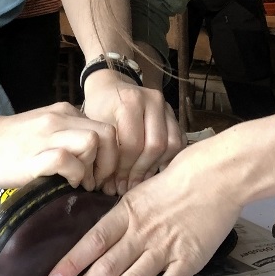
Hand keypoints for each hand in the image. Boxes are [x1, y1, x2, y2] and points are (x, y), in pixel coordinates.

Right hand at [0, 103, 118, 190]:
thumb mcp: (44, 131)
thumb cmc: (8, 142)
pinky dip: (74, 175)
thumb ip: (68, 136)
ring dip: (93, 168)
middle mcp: (60, 119)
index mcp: (65, 113)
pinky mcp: (34, 156)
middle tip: (96, 181)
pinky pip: (67, 160)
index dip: (111, 154)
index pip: (107, 128)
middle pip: (108, 134)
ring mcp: (47, 136)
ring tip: (80, 183)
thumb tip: (94, 160)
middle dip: (109, 162)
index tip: (101, 173)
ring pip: (92, 142)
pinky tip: (65, 184)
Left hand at [45, 149, 241, 275]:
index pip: (93, 241)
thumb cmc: (184, 174)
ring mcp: (165, 247)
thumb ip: (126, 213)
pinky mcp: (188, 259)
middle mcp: (142, 232)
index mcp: (128, 211)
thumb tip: (107, 232)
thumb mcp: (143, 189)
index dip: (71, 262)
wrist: (218, 174)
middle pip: (107, 265)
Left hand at [81, 71, 183, 194]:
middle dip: (141, 170)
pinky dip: (168, 159)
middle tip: (129, 186)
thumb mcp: (95, 126)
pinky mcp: (173, 113)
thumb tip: (110, 189)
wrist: (110, 86)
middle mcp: (152, 100)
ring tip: (141, 180)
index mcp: (130, 101)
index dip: (124, 168)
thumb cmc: (98, 108)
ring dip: (156, 167)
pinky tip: (153, 170)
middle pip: (155, 145)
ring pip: (171, 144)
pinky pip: (178, 141)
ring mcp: (166, 106)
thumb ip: (102, 153)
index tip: (115, 183)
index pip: (132, 143)